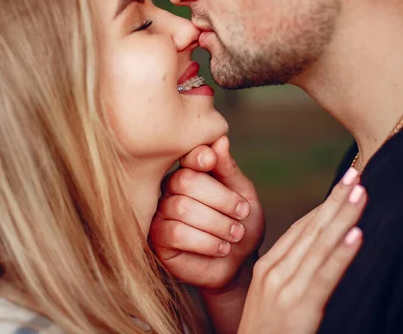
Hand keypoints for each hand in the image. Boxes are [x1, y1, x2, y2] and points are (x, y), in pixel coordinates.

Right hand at [150, 136, 264, 289]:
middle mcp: (170, 189)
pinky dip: (205, 241)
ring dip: (217, 223)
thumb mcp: (244, 193)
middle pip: (185, 181)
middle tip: (242, 214)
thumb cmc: (242, 224)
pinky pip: (176, 233)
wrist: (240, 263)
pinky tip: (221, 247)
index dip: (199, 157)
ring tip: (235, 234)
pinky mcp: (158, 240)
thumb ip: (229, 169)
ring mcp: (161, 214)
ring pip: (183, 209)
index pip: (187, 156)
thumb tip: (220, 140)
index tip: (211, 161)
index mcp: (190, 171)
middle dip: (221, 199)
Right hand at [238, 168, 365, 333]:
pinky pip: (324, 276)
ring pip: (319, 245)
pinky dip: (342, 254)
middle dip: (335, 200)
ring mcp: (284, 290)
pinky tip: (357, 235)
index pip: (300, 229)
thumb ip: (291, 276)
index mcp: (267, 268)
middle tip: (356, 174)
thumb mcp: (272, 300)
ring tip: (362, 192)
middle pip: (310, 229)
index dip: (324, 205)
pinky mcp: (298, 310)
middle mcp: (273, 273)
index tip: (343, 185)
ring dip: (343, 216)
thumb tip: (316, 256)